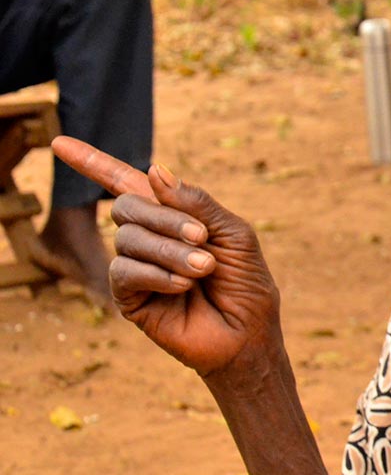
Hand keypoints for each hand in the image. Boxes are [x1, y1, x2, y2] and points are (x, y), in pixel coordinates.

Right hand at [52, 136, 281, 377]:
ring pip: (128, 238)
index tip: (58, 141)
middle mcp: (147, 237)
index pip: (124, 182)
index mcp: (171, 216)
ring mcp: (135, 267)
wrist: (248, 333)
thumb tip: (154, 170)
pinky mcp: (129, 298)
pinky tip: (183, 285)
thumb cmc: (246, 282)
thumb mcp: (233, 233)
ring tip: (204, 268)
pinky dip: (158, 274)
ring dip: (171, 251)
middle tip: (204, 240)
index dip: (92, 162)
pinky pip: (124, 271)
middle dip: (167, 219)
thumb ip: (197, 203)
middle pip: (127, 205)